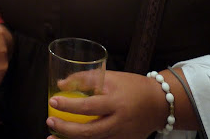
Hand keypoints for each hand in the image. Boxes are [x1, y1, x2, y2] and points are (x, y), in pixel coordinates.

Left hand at [46, 70, 166, 138]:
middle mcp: (119, 123)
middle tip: (50, 121)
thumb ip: (85, 78)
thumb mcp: (110, 77)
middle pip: (89, 132)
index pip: (88, 107)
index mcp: (116, 103)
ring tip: (52, 138)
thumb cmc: (132, 87)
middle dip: (66, 129)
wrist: (160, 104)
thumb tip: (61, 84)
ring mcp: (121, 136)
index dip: (68, 105)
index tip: (53, 101)